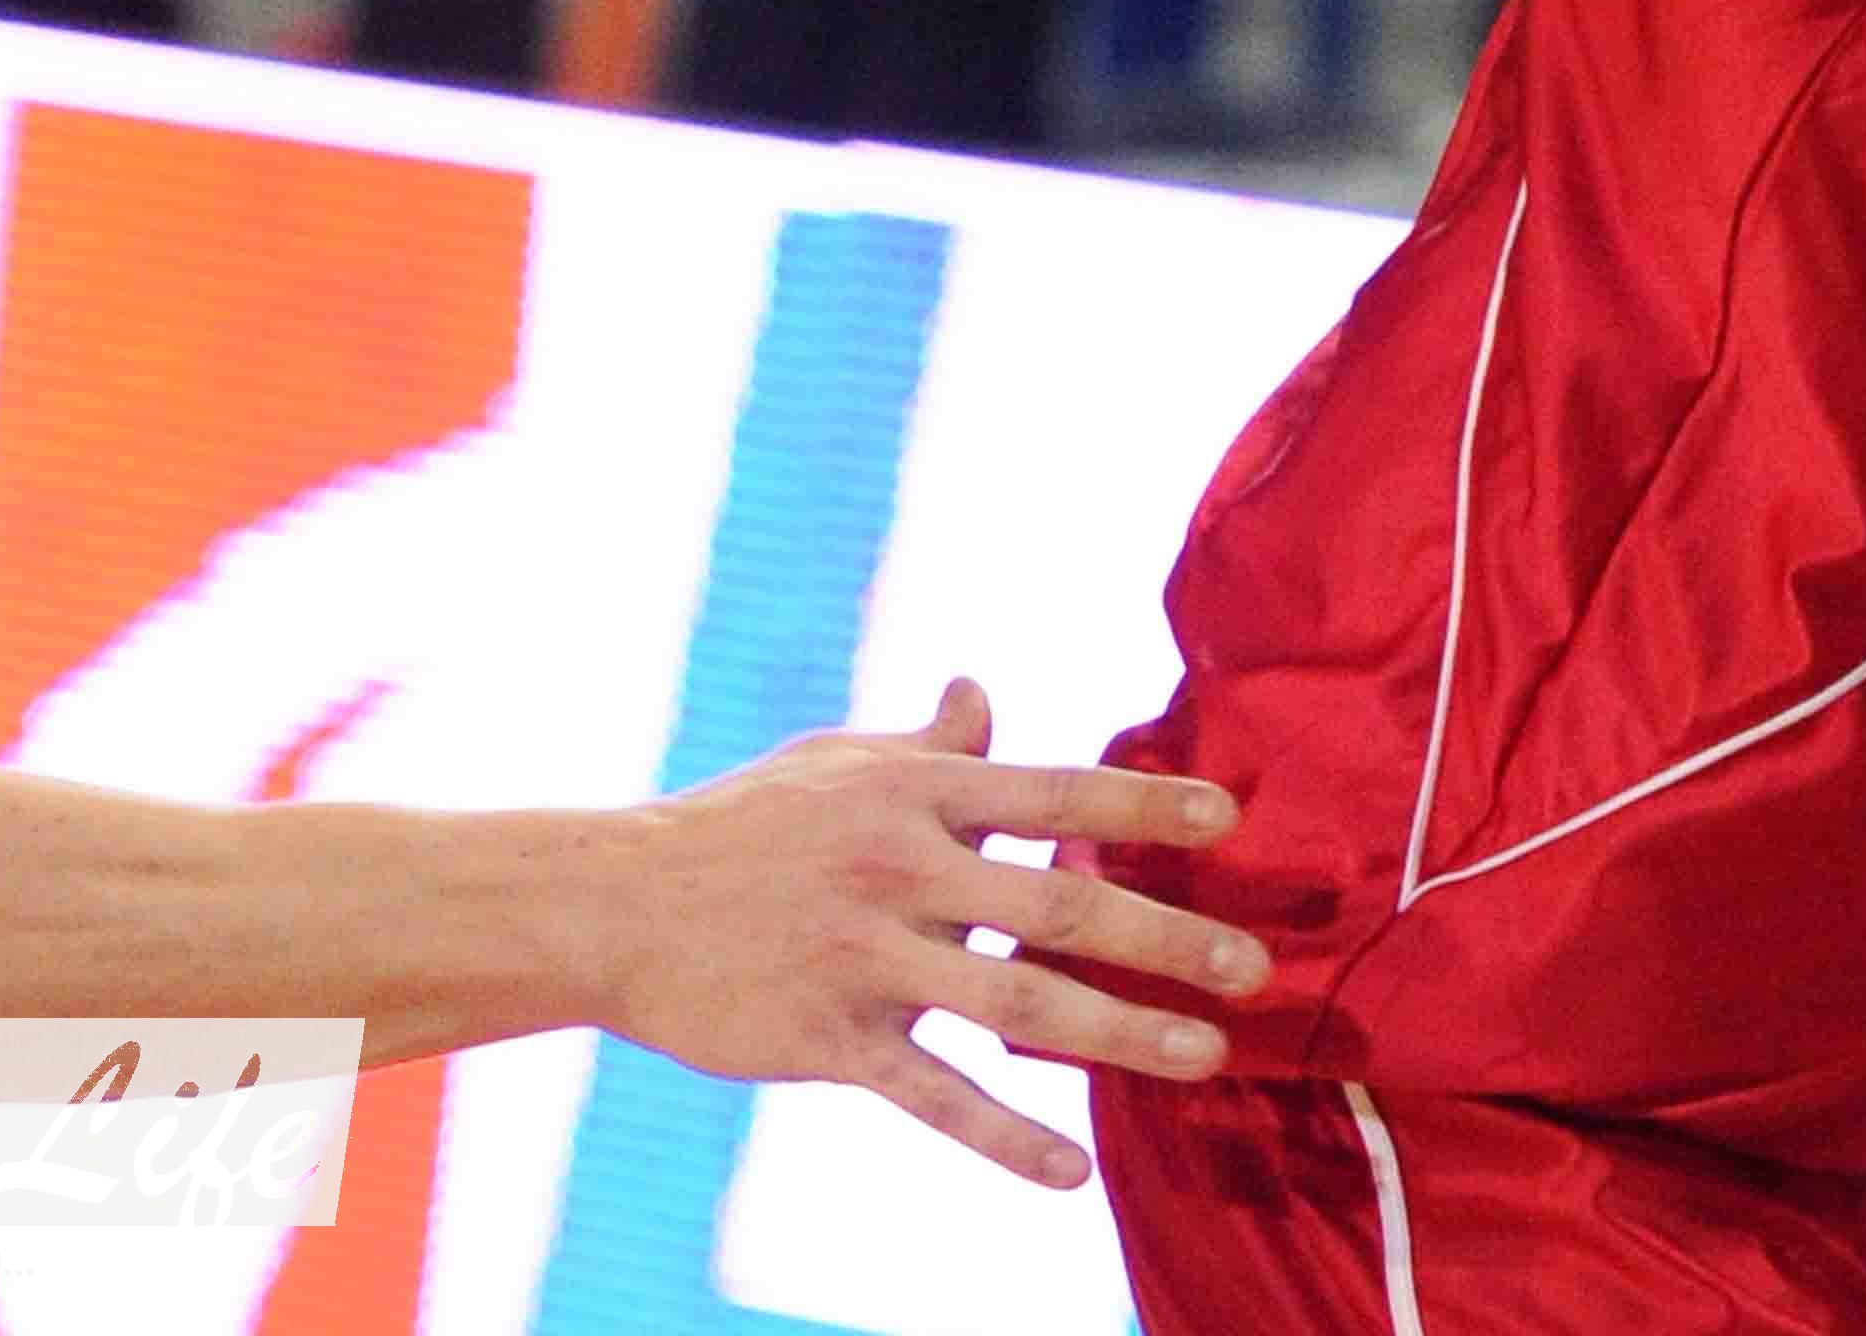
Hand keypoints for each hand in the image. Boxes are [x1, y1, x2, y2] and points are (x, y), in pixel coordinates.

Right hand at [595, 677, 1265, 1188]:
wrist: (612, 903)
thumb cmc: (739, 826)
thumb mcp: (836, 765)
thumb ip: (929, 747)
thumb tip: (983, 692)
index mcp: (915, 792)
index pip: (1057, 790)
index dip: (1146, 804)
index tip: (1231, 818)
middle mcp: (904, 868)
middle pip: (1060, 903)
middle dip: (1166, 934)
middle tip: (1254, 966)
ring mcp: (869, 957)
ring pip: (1015, 1003)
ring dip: (1119, 1033)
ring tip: (1205, 1057)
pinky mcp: (829, 1039)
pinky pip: (933, 1095)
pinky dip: (1004, 1137)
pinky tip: (1071, 1173)